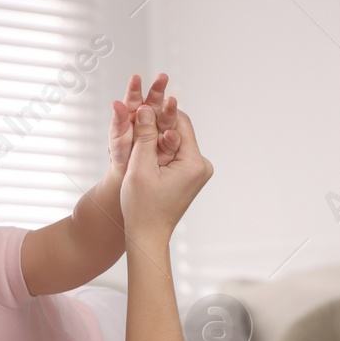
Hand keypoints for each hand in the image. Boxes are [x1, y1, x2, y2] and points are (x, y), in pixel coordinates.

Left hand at [107, 73, 179, 174]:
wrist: (131, 175)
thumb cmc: (122, 155)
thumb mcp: (117, 138)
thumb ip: (119, 121)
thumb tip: (117, 104)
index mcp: (134, 113)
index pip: (134, 97)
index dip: (134, 88)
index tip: (135, 78)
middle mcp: (149, 118)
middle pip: (154, 102)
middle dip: (158, 90)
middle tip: (162, 78)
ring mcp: (160, 129)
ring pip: (166, 117)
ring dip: (169, 109)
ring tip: (171, 102)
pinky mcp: (169, 142)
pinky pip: (173, 136)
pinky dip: (174, 133)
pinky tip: (173, 131)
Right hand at [120, 105, 211, 240]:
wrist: (148, 235)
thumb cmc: (142, 208)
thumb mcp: (140, 168)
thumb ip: (145, 136)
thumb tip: (146, 107)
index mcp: (194, 163)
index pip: (180, 122)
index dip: (160, 111)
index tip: (142, 105)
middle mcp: (202, 166)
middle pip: (179, 131)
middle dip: (158, 125)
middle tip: (138, 118)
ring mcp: (197, 172)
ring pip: (176, 142)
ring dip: (157, 137)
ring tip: (138, 136)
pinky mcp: (190, 176)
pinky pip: (175, 154)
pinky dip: (160, 150)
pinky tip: (144, 152)